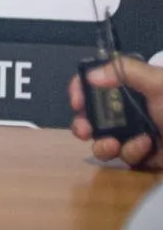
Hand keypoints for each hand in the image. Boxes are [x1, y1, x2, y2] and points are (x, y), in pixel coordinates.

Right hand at [69, 55, 162, 169]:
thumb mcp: (160, 83)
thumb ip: (125, 71)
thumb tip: (92, 74)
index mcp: (132, 87)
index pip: (95, 84)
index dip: (80, 90)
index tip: (76, 101)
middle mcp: (131, 110)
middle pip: (93, 116)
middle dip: (84, 124)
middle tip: (84, 130)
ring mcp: (136, 134)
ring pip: (104, 141)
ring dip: (106, 144)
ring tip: (117, 144)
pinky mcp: (145, 156)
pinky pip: (125, 158)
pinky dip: (132, 153)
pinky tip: (147, 148)